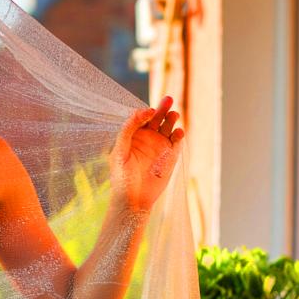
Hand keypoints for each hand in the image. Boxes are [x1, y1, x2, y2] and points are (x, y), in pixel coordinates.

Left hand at [109, 96, 184, 212]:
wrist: (134, 200)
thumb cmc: (122, 177)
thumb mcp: (119, 151)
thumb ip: (127, 130)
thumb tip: (140, 111)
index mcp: (132, 136)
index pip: (141, 117)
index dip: (145, 112)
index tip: (149, 112)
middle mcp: (146, 139)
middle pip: (156, 118)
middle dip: (162, 108)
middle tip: (169, 99)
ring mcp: (159, 146)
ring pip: (167, 127)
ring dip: (171, 119)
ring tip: (173, 114)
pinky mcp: (170, 156)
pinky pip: (176, 142)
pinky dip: (179, 135)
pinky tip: (178, 132)